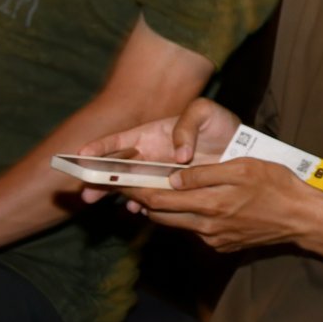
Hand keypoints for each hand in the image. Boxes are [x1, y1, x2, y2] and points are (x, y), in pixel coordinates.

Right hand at [75, 98, 239, 203]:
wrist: (241, 148)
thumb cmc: (219, 124)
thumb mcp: (205, 112)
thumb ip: (188, 127)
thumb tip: (179, 156)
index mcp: (150, 134)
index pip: (118, 141)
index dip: (99, 147)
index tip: (81, 155)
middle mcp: (149, 156)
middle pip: (115, 168)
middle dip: (98, 179)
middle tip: (86, 193)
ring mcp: (158, 174)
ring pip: (130, 185)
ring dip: (116, 194)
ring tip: (103, 202)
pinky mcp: (171, 190)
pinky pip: (151, 198)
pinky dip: (143, 204)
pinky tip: (138, 209)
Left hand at [122, 157, 322, 252]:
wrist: (302, 218)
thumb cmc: (277, 185)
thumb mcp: (243, 168)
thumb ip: (205, 174)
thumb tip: (172, 179)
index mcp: (209, 204)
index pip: (158, 198)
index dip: (135, 188)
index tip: (118, 179)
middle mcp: (206, 226)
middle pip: (160, 214)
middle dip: (141, 199)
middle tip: (129, 184)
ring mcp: (214, 239)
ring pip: (177, 223)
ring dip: (163, 209)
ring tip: (157, 192)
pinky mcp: (223, 245)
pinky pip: (196, 230)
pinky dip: (188, 216)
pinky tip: (196, 204)